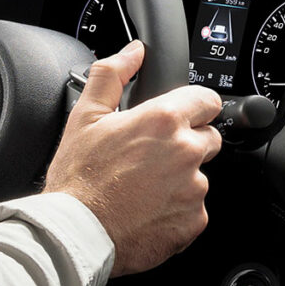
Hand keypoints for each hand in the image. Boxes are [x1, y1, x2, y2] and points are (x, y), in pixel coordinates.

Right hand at [44, 41, 222, 274]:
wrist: (76, 233)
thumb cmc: (78, 178)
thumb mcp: (85, 115)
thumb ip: (112, 74)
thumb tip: (134, 52)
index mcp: (164, 120)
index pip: (207, 100)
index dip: (193, 107)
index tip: (180, 117)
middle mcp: (186, 152)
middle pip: (208, 138)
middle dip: (185, 143)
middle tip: (150, 157)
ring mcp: (194, 189)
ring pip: (199, 176)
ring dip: (180, 179)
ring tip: (142, 188)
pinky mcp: (194, 221)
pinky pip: (194, 210)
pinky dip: (177, 210)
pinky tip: (148, 210)